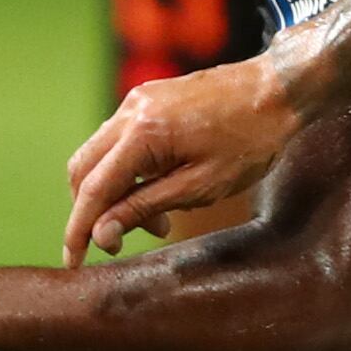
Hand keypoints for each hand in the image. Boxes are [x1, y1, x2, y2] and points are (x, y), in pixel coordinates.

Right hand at [63, 58, 299, 259]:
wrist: (278, 89)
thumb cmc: (250, 140)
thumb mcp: (201, 186)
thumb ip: (145, 208)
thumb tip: (102, 233)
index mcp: (142, 134)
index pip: (93, 189)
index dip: (78, 230)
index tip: (72, 262)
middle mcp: (129, 112)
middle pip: (83, 170)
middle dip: (94, 211)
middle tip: (126, 240)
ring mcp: (136, 101)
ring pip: (99, 155)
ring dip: (115, 193)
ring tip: (160, 219)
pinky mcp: (147, 99)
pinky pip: (119, 141)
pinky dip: (128, 171)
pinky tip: (161, 190)